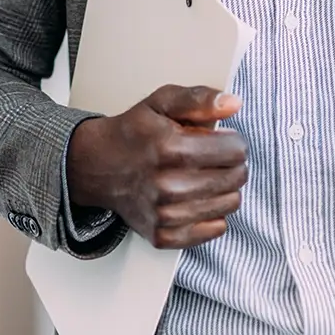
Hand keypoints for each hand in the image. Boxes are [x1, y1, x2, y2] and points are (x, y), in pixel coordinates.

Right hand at [65, 85, 246, 248]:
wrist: (98, 165)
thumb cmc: (134, 132)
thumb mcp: (163, 102)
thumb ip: (200, 99)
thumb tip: (233, 104)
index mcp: (171, 148)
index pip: (235, 151)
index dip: (234, 141)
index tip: (223, 139)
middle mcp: (168, 185)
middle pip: (235, 178)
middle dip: (233, 164)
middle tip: (216, 157)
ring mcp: (164, 213)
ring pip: (229, 204)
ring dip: (225, 188)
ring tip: (206, 175)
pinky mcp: (162, 235)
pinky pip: (214, 229)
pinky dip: (213, 214)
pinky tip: (199, 198)